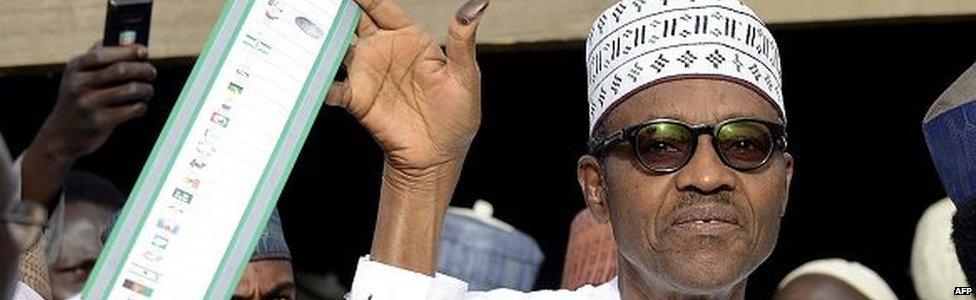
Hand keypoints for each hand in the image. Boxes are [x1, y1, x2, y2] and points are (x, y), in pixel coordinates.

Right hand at [22, 43, 155, 206]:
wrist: (60, 136)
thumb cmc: (76, 99)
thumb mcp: (76, 76)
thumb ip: (96, 58)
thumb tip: (126, 42)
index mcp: (74, 69)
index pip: (103, 54)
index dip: (127, 51)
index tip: (144, 51)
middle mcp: (79, 85)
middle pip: (121, 70)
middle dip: (143, 69)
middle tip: (152, 72)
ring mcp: (88, 104)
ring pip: (130, 90)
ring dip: (146, 89)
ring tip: (148, 90)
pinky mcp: (99, 122)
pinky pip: (131, 110)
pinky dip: (141, 106)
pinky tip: (140, 106)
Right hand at [327, 0, 488, 177]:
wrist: (438, 157)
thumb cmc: (457, 116)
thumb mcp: (465, 77)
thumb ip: (462, 41)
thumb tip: (477, 6)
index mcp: (410, 39)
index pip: (383, 9)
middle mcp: (384, 52)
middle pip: (353, 23)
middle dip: (337, 11)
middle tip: (321, 5)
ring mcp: (367, 74)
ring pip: (337, 49)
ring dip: (322, 39)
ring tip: (307, 28)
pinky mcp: (356, 100)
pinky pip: (332, 86)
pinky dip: (319, 80)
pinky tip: (313, 75)